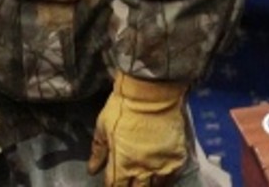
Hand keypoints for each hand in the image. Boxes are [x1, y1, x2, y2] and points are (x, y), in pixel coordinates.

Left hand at [88, 71, 187, 185]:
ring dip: (147, 185)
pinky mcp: (176, 159)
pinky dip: (164, 179)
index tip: (112, 184)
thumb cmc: (122, 107)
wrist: (150, 92)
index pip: (116, 186)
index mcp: (122, 163)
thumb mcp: (103, 126)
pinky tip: (159, 175)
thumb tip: (92, 169)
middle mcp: (142, 170)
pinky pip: (171, 178)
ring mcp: (161, 166)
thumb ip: (99, 150)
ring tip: (143, 180)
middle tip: (128, 182)